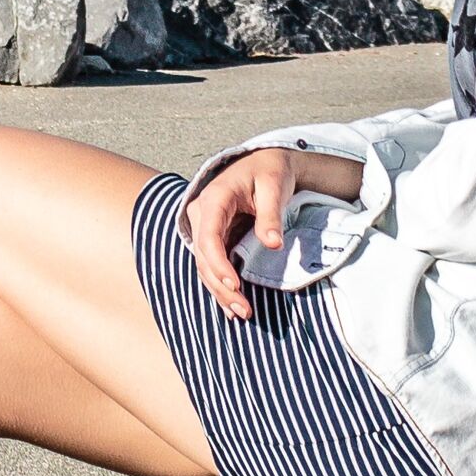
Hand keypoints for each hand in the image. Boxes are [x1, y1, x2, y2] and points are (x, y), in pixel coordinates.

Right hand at [186, 148, 363, 320]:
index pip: (208, 238)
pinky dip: (220, 284)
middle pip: (204, 257)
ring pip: (204, 264)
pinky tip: (231, 304)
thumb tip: (273, 244)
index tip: (236, 285)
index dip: (219, 264)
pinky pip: (212, 263)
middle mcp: (202, 214)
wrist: (264, 161)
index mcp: (214, 199)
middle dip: (221, 287)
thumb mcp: (273, 187)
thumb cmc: (269, 171)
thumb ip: (270, 215)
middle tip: (245, 311)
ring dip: (219, 290)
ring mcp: (205, 226)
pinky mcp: (215, 236)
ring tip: (240, 313)